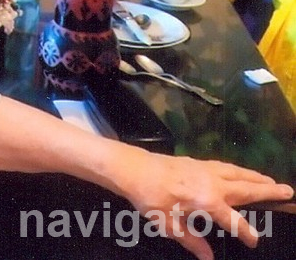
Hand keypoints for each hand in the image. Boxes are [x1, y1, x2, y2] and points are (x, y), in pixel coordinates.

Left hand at [111, 150, 293, 259]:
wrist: (132, 168)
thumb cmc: (149, 197)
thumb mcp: (167, 225)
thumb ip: (191, 240)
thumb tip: (208, 257)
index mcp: (206, 201)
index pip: (234, 221)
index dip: (246, 233)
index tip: (254, 242)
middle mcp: (212, 182)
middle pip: (247, 188)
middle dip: (268, 191)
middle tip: (289, 191)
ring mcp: (205, 169)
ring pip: (238, 173)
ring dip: (257, 177)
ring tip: (273, 182)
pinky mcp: (196, 162)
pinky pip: (226, 166)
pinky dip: (239, 170)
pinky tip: (241, 172)